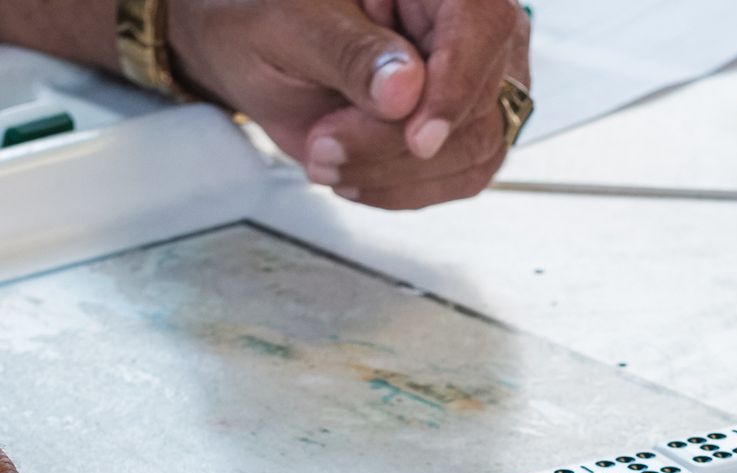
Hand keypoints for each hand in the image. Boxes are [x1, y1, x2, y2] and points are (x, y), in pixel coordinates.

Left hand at [171, 0, 529, 209]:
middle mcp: (467, 25)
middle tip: (323, 146)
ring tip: (326, 159)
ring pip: (477, 145)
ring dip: (398, 173)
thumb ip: (349, 54)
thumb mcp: (290, 26)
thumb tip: (406, 91)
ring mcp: (473, 78)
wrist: (253, 49)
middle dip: (398, 144)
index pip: (482, 24)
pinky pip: (463, 173)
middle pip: (481, 99)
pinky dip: (405, 189)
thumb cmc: (266, 19)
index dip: (457, 85)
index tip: (417, 138)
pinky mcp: (463, 126)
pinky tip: (356, 176)